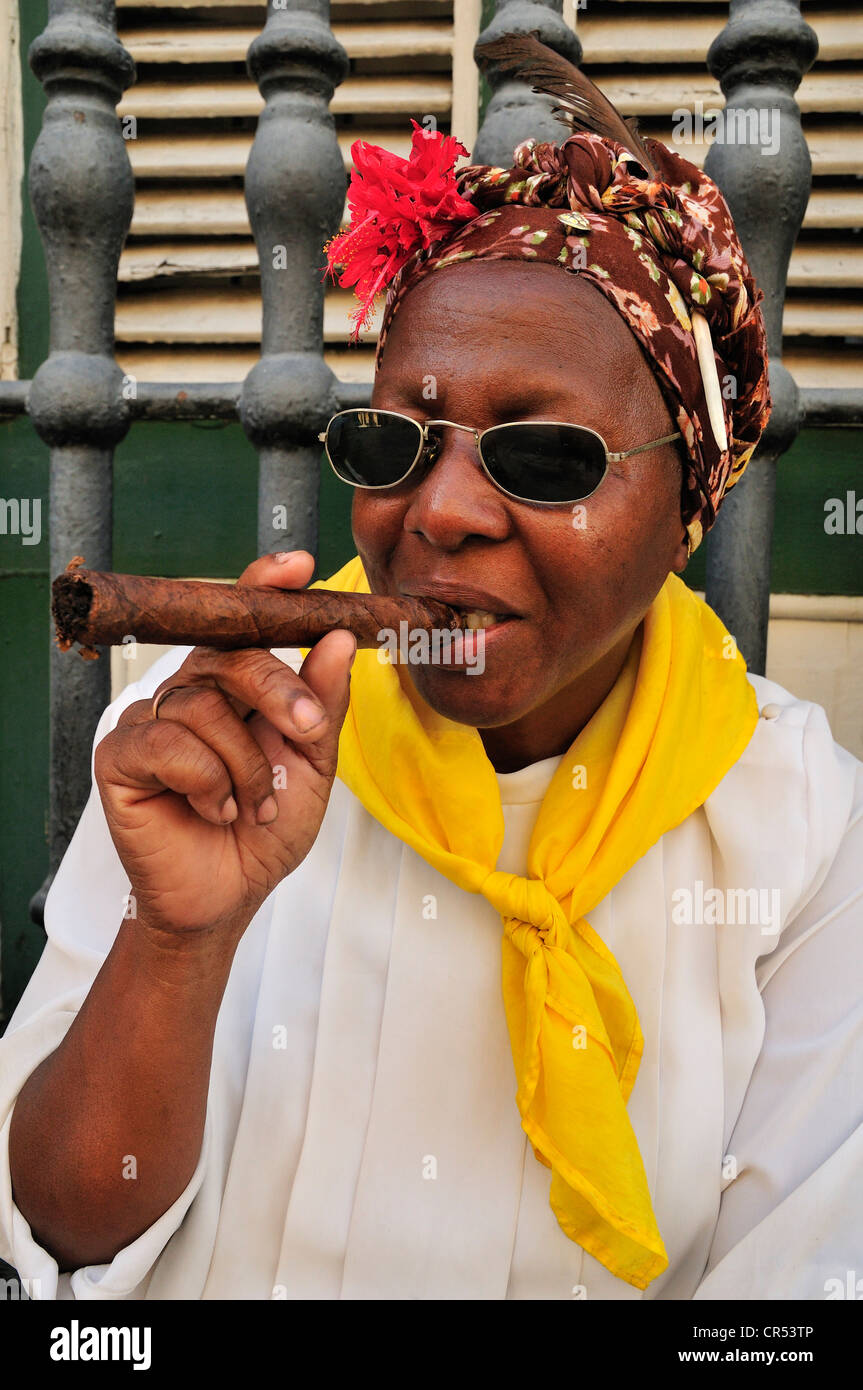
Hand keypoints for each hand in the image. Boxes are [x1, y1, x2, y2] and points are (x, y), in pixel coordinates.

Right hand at [94, 551, 354, 939]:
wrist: (227, 897)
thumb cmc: (264, 831)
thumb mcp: (311, 766)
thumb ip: (323, 705)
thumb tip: (334, 639)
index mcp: (235, 684)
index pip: (241, 618)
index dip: (263, 583)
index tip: (298, 567)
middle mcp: (190, 690)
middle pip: (231, 654)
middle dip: (280, 692)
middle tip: (306, 733)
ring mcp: (150, 719)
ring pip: (204, 706)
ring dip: (244, 764)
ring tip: (252, 803)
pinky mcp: (120, 755)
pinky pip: (168, 744)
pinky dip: (205, 781)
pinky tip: (211, 809)